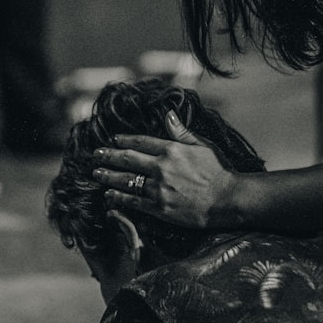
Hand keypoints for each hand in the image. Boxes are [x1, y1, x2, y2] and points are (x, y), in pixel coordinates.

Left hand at [92, 111, 236, 227]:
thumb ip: (181, 131)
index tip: (113, 140)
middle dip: (109, 156)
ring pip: (126, 180)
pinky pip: (134, 201)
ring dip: (108, 176)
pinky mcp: (159, 208)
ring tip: (96, 173)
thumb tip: (168, 114)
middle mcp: (161, 167)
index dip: (124, 140)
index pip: (141, 142)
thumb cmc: (219, 171)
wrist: (227, 199)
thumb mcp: (202, 145)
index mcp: (171, 150)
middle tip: (95, 155)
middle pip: (127, 159)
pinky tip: (109, 195)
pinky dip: (119, 197)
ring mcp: (159, 188)